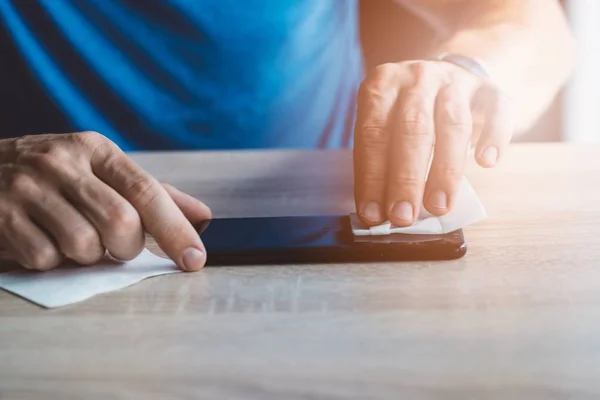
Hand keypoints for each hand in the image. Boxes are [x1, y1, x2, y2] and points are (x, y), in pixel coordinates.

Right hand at [0, 132, 210, 270]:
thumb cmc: (54, 177)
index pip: (146, 190)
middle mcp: (61, 162)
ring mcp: (27, 188)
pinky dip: (53, 260)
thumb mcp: (100, 171)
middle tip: (117, 243)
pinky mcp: (0, 216)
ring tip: (75, 237)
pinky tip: (44, 240)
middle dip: (128, 246)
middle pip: (120, 222)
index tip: (195, 258)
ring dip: (88, 255)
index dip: (175, 229)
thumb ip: (152, 194)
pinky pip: (46, 259)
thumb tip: (203, 217)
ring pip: (84, 245)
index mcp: (95, 149)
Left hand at [354, 60, 513, 225]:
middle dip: (405, 179)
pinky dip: (493, 137)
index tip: (373, 214)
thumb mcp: (385, 127)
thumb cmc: (407, 115)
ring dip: (445, 170)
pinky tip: (487, 163)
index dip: (372, 177)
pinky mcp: (488, 89)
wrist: (445, 76)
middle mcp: (417, 77)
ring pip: (452, 124)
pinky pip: (496, 110)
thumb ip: (381, 162)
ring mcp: (455, 80)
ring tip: (438, 207)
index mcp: (381, 85)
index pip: (372, 133)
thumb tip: (378, 213)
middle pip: (412, 130)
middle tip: (403, 217)